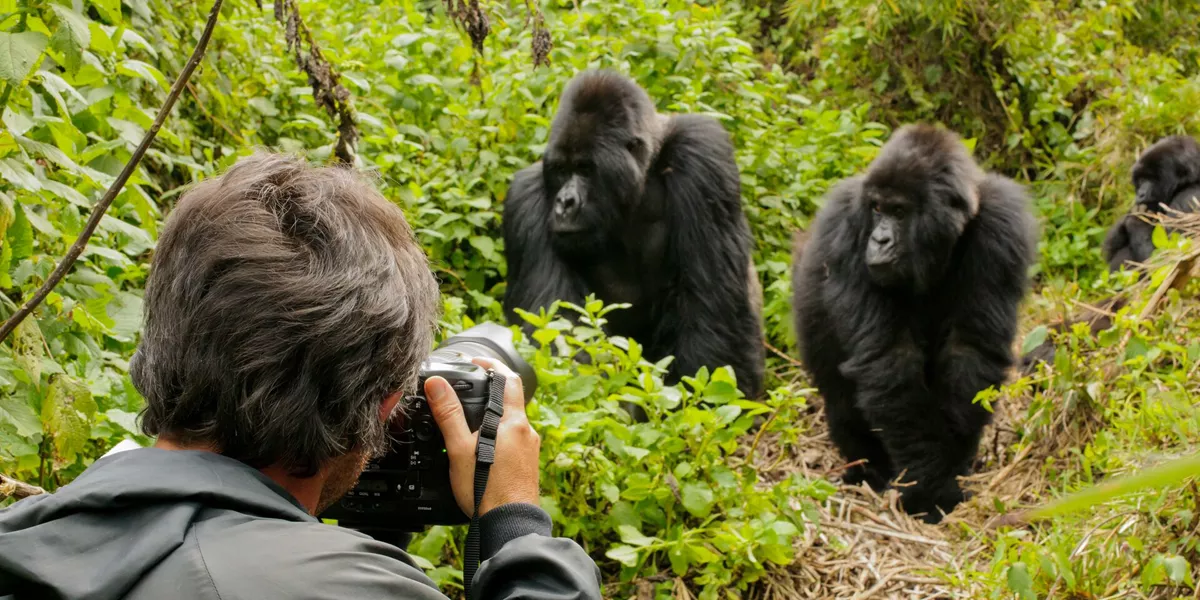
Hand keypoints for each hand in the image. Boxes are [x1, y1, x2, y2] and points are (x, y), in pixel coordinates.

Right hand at [425, 357, 541, 516]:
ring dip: (492, 419)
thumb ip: (449, 414)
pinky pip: (513, 442)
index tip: (476, 362)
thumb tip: (437, 384)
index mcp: (514, 422)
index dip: (492, 365)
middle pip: (510, 402)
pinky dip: (498, 438)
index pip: (509, 379)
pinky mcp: (527, 466)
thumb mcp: (460, 448)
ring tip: (468, 424)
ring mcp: (529, 450)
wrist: (509, 524)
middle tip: (467, 392)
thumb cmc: (487, 489)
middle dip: (489, 395)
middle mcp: (527, 432)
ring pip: (510, 424)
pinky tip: (482, 450)